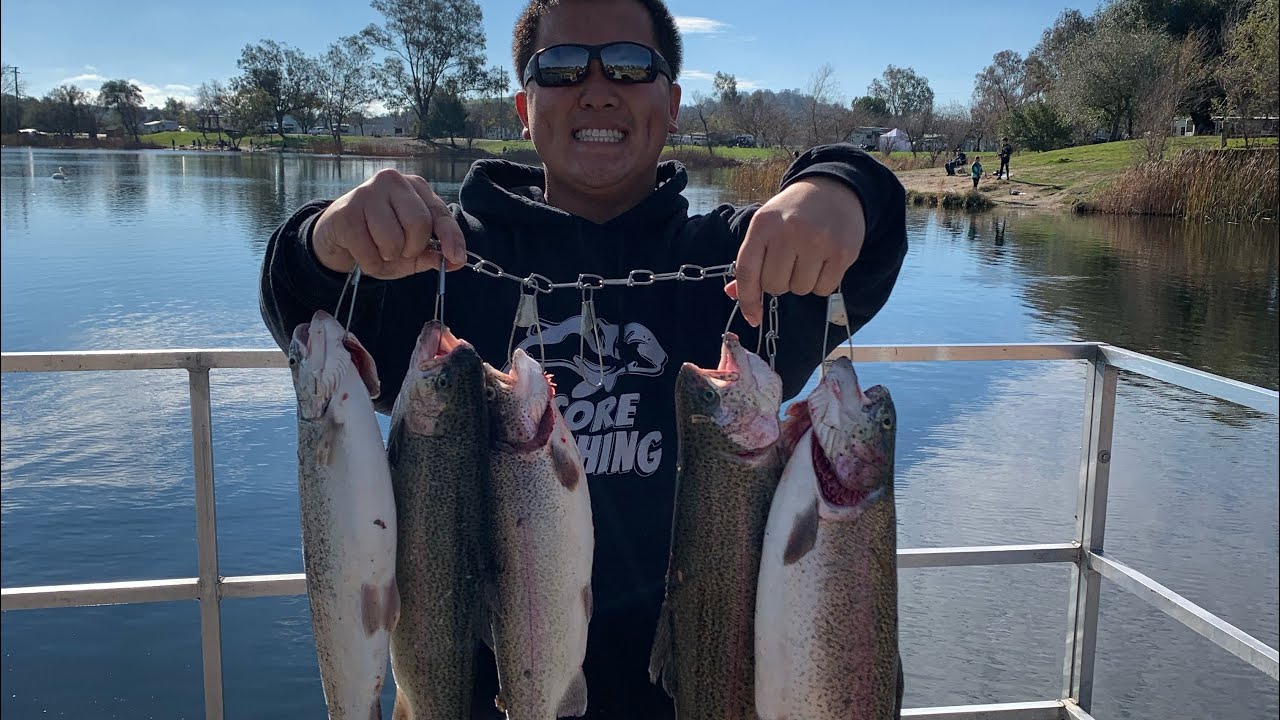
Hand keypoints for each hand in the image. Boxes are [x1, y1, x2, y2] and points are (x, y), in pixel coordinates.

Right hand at [311, 168, 466, 278]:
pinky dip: (369, 263)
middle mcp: (393, 182)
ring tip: (377, 249)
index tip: (455, 258)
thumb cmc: (378, 240)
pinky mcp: (347, 211)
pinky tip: (361, 252)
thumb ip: (431, 254)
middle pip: (419, 224)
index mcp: (415, 187)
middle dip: (412, 249)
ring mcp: (367, 192)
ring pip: (393, 240)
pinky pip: (369, 251)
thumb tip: (455, 261)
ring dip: (387, 257)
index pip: (441, 213)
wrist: (336, 236)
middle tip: (399, 252)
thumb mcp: (410, 250)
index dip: (451, 238)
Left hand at [724, 177, 865, 326]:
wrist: (832, 189)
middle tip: (789, 263)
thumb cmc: (792, 213)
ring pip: (800, 290)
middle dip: (780, 283)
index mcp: (763, 225)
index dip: (747, 299)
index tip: (753, 317)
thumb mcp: (766, 226)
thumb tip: (732, 293)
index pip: (747, 272)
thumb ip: (750, 260)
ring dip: (802, 282)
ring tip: (808, 258)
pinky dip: (822, 283)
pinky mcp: (842, 252)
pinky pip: (824, 289)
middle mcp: (788, 231)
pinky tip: (824, 261)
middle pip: (775, 286)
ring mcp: (817, 241)